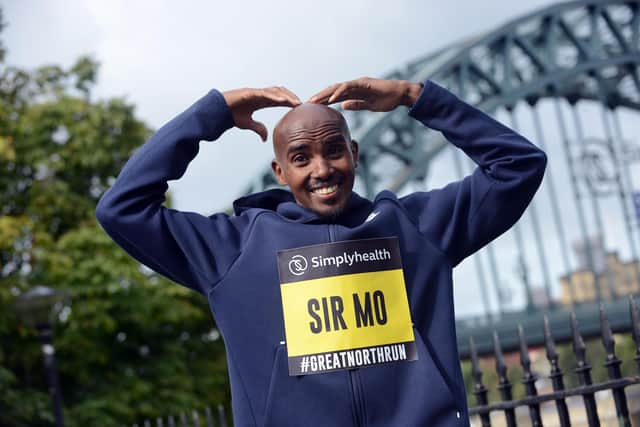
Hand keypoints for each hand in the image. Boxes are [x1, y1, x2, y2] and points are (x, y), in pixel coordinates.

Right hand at [223, 86, 300, 141]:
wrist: (218, 112)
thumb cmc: (231, 115)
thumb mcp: (248, 124)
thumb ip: (258, 128)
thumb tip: (266, 138)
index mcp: (260, 101)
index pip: (279, 100)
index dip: (289, 102)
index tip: (299, 108)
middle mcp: (259, 95)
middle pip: (280, 93)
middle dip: (291, 97)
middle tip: (302, 105)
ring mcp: (255, 92)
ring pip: (275, 91)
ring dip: (287, 95)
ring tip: (296, 102)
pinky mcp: (249, 92)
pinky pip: (264, 93)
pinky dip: (274, 96)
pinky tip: (282, 100)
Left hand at [307, 77, 421, 111]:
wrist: (400, 94)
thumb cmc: (387, 99)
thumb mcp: (368, 105)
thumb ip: (356, 105)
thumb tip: (343, 106)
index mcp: (354, 92)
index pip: (335, 96)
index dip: (323, 101)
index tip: (312, 109)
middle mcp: (353, 86)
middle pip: (332, 91)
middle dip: (319, 97)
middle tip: (306, 105)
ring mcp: (358, 83)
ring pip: (337, 88)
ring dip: (324, 94)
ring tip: (313, 101)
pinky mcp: (363, 83)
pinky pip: (348, 87)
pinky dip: (338, 93)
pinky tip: (330, 99)